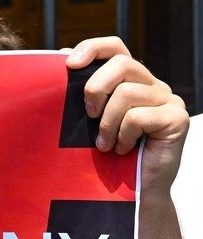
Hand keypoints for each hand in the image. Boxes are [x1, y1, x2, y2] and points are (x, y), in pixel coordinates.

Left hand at [66, 38, 188, 190]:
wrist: (132, 191)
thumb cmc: (107, 156)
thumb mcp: (89, 120)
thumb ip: (82, 93)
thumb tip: (62, 57)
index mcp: (130, 80)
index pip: (115, 47)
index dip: (93, 48)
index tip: (69, 64)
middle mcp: (152, 85)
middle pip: (122, 63)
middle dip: (96, 88)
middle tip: (88, 116)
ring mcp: (168, 100)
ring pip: (127, 92)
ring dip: (107, 123)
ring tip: (105, 145)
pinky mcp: (177, 118)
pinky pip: (138, 116)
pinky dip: (123, 135)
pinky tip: (124, 149)